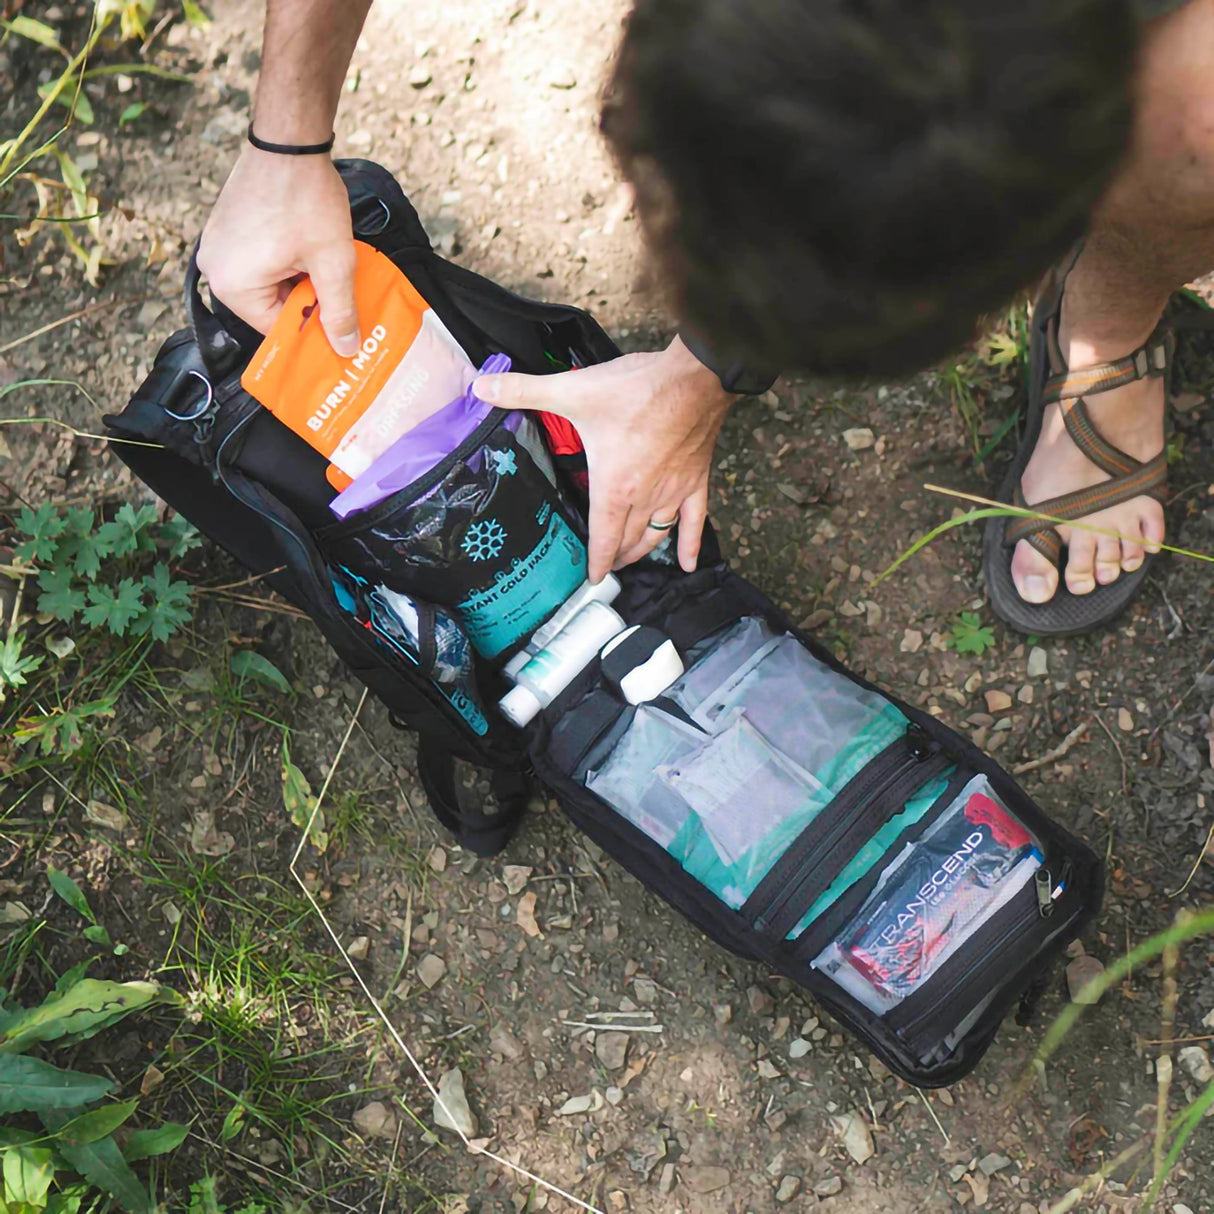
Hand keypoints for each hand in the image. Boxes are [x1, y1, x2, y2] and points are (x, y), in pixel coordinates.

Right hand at [198, 147, 359, 355]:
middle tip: (339, 295)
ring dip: (298, 280)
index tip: (340, 327)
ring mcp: (216, 247)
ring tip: (325, 266)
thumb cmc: (307, 199)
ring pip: (267, 284)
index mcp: (232, 286)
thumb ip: (339, 311)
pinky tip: (309, 250)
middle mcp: (213, 270)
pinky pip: (257, 261)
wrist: (288, 140)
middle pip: (269, 307)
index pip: (276, 329)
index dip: (312, 329)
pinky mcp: (225, 229)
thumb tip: (346, 350)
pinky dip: (284, 262)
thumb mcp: (333, 263)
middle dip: (305, 302)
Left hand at [474, 337, 736, 580]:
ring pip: (657, 535)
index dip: (596, 562)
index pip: (603, 538)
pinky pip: (695, 520)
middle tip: (606, 567)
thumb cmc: (636, 390)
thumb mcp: (573, 391)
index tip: (591, 579)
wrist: (693, 378)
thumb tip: (480, 387)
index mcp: (614, 488)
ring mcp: (673, 491)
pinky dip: (691, 544)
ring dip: (642, 551)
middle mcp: (645, 498)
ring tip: (631, 560)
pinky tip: (688, 564)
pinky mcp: (695, 479)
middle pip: (629, 541)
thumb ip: (524, 391)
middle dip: (616, 558)